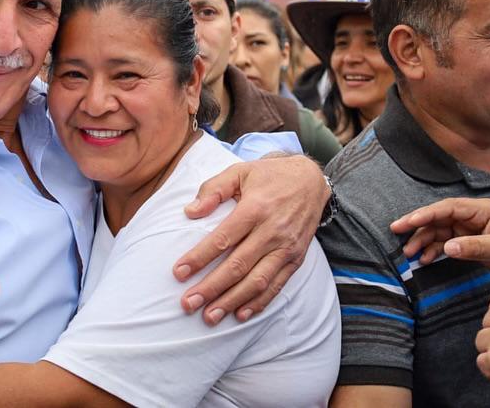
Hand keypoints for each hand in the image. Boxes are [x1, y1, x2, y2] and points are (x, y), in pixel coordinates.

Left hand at [173, 155, 325, 324]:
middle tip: (188, 304)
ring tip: (210, 317)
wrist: (310, 180)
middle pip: (238, 265)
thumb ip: (213, 189)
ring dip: (233, 301)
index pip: (223, 238)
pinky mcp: (296, 259)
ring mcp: (286, 248)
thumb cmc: (268, 176)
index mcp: (255, 208)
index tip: (179, 273)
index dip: (199, 257)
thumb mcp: (238, 171)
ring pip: (257, 281)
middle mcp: (272, 231)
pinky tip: (240, 314)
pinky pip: (278, 285)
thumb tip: (190, 212)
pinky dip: (259, 302)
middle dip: (211, 288)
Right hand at [390, 198, 489, 283]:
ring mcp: (466, 230)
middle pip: (437, 218)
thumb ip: (474, 247)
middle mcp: (469, 217)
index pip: (447, 208)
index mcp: (479, 210)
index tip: (409, 221)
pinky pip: (444, 245)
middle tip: (396, 231)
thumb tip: (447, 248)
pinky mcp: (465, 243)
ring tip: (409, 254)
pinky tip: (424, 260)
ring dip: (422, 242)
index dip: (426, 213)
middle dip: (417, 225)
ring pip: (437, 232)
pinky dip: (433, 252)